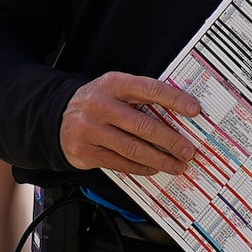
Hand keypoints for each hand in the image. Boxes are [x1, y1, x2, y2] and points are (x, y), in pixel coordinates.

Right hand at [59, 71, 201, 175]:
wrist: (58, 116)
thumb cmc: (98, 102)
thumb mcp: (115, 89)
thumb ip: (141, 97)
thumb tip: (179, 114)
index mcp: (113, 83)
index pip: (150, 89)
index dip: (175, 100)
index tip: (194, 110)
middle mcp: (100, 105)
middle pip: (143, 125)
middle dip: (171, 140)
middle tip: (188, 150)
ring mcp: (90, 129)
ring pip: (133, 149)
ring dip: (160, 159)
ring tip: (177, 164)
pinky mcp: (85, 151)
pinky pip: (120, 163)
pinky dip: (141, 168)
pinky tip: (153, 168)